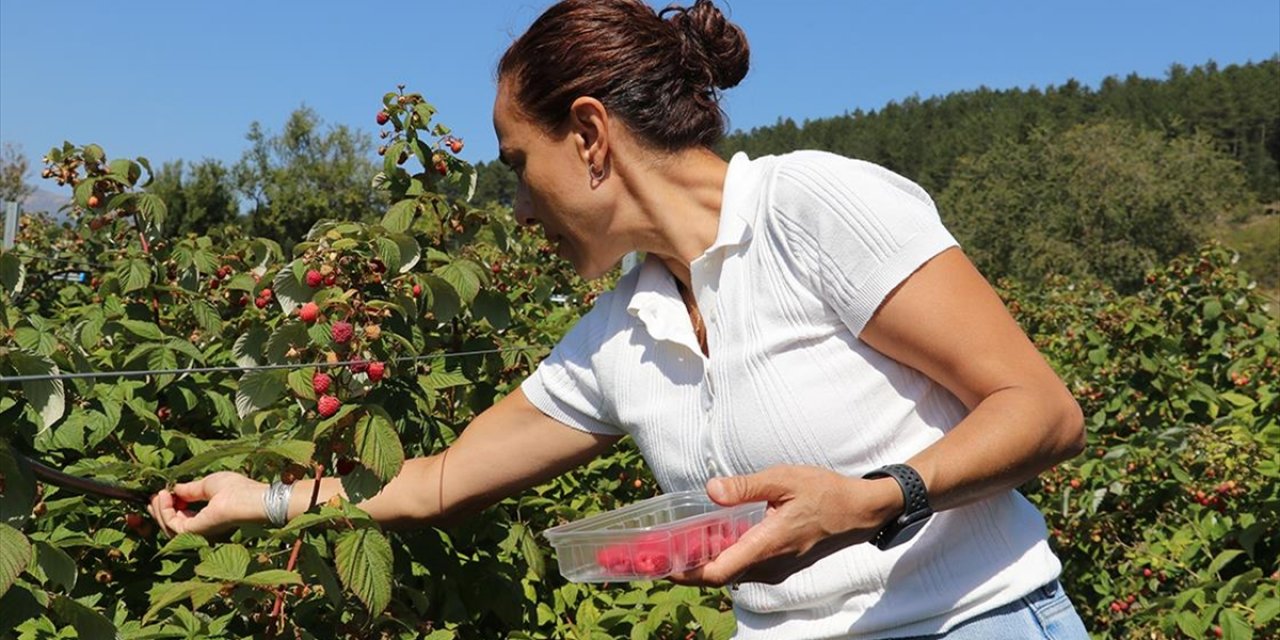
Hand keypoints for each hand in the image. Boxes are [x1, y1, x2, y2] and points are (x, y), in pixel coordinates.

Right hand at [148, 471, 267, 537]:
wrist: (251, 498)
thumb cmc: (237, 489)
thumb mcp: (208, 485)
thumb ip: (189, 490)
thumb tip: (174, 489)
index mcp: (208, 519)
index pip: (183, 519)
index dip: (169, 507)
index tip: (161, 493)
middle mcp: (202, 529)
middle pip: (172, 525)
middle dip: (159, 511)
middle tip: (152, 497)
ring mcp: (198, 533)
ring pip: (169, 526)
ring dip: (160, 509)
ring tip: (159, 494)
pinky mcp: (194, 532)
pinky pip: (171, 524)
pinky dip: (165, 510)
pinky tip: (165, 496)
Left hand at [668, 465, 902, 586]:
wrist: (858, 511)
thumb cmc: (823, 492)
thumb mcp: (783, 479)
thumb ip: (746, 486)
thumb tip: (711, 490)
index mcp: (765, 545)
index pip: (716, 573)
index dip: (685, 573)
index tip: (659, 564)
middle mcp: (768, 565)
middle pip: (717, 577)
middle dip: (686, 568)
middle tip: (658, 551)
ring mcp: (775, 568)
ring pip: (730, 573)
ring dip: (704, 562)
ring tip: (678, 542)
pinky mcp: (780, 565)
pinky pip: (744, 568)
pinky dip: (723, 558)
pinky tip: (712, 538)